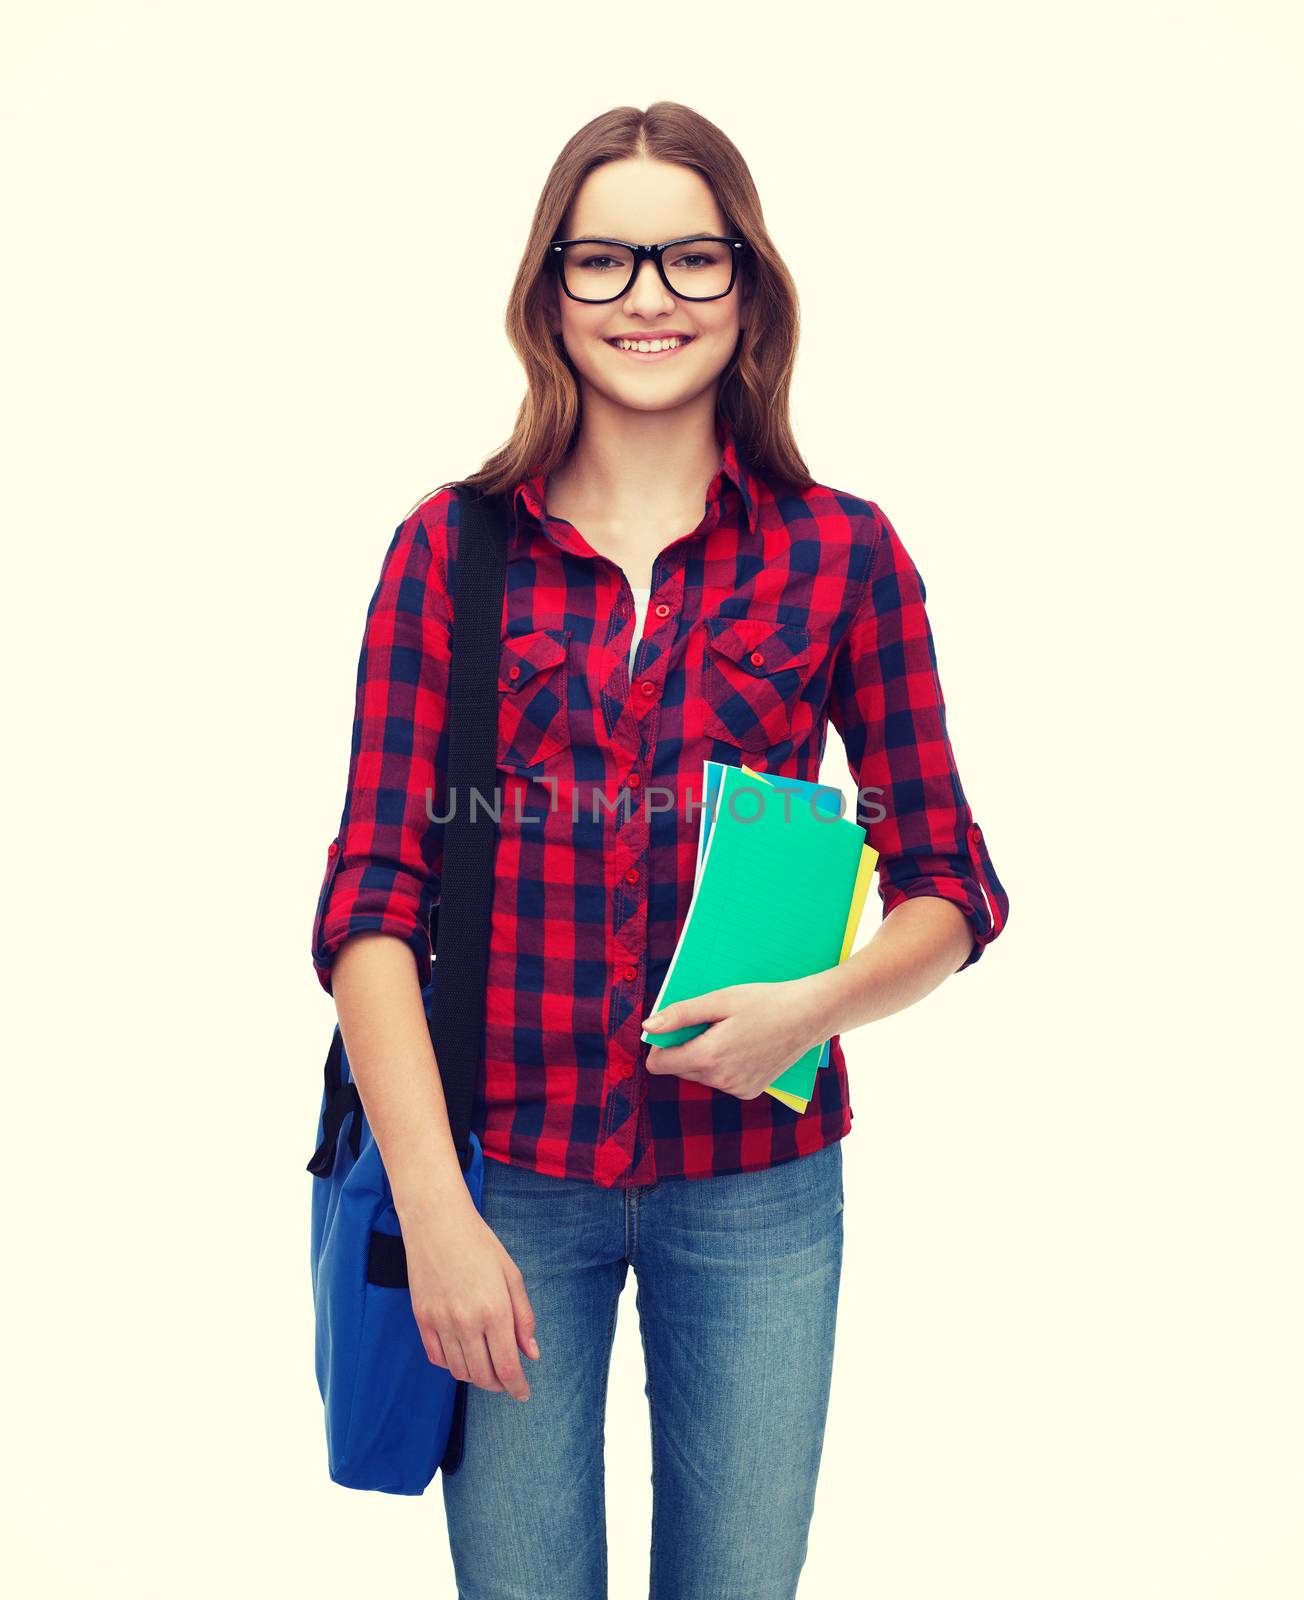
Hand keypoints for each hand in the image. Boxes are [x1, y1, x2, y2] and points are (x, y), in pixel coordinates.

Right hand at [397, 1188, 541, 1401]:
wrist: (437, 1223)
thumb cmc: (479, 1244)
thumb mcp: (512, 1275)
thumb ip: (523, 1317)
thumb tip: (530, 1354)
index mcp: (494, 1310)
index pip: (507, 1367)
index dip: (517, 1387)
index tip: (523, 1394)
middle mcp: (466, 1322)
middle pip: (483, 1376)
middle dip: (499, 1385)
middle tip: (508, 1382)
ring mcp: (440, 1323)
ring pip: (459, 1371)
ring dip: (476, 1377)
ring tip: (487, 1368)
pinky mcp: (422, 1319)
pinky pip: (437, 1357)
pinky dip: (452, 1364)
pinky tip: (464, 1355)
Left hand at [641, 978, 827, 1100]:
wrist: (809, 1015)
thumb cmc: (764, 1001)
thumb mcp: (719, 1000)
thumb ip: (680, 1015)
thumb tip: (648, 1027)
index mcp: (709, 1057)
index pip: (659, 1064)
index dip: (661, 1044)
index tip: (677, 1026)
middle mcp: (721, 1081)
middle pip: (679, 1069)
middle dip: (686, 1047)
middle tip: (711, 1023)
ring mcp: (737, 1090)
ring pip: (700, 1075)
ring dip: (706, 1056)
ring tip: (732, 1032)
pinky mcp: (750, 1092)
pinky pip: (721, 1081)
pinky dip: (724, 1065)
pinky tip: (744, 1045)